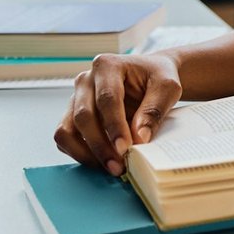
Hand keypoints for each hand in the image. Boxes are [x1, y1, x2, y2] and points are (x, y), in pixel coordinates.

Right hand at [54, 53, 185, 174]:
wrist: (150, 76)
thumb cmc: (157, 78)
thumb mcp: (167, 87)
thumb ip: (154, 109)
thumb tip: (139, 137)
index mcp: (107, 66)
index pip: (106, 99)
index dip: (114, 126)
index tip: (125, 147)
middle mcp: (85, 80)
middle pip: (83, 116)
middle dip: (100, 145)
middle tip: (119, 166)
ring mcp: (75, 98)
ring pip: (67, 130)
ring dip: (86, 153)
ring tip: (110, 167)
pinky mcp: (72, 115)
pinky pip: (66, 137)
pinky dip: (79, 153)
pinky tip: (102, 162)